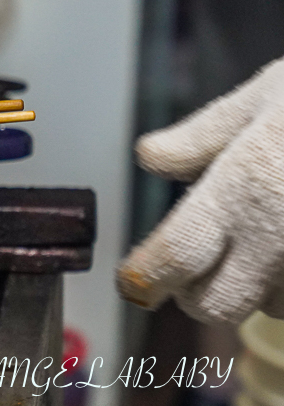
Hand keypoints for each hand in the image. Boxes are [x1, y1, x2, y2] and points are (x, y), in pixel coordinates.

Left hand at [118, 58, 283, 323]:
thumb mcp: (266, 96)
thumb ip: (203, 136)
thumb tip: (151, 158)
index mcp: (244, 189)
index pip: (173, 258)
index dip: (146, 278)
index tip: (136, 282)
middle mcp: (282, 238)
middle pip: (215, 306)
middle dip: (201, 292)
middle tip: (203, 264)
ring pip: (272, 309)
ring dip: (266, 287)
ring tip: (278, 235)